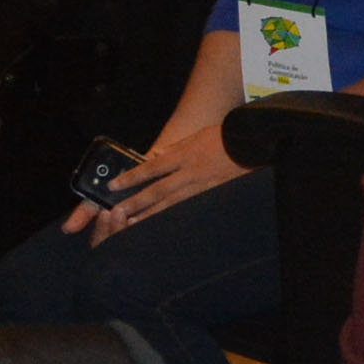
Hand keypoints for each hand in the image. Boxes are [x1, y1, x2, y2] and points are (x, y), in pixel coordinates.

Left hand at [74, 124, 245, 243]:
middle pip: (157, 191)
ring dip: (150, 215)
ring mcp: (200, 188)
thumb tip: (155, 156)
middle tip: (117, 212)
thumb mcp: (196, 136)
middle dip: (135, 202)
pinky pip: (188, 210)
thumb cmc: (223, 138)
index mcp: (183, 155)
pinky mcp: (210, 197)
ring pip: (170, 205)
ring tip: (133, 224)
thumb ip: (175, 148)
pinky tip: (161, 227)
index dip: (131, 177)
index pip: (151, 168)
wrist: (249, 145)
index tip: (114, 186)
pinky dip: (173, 218)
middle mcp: (188, 173)